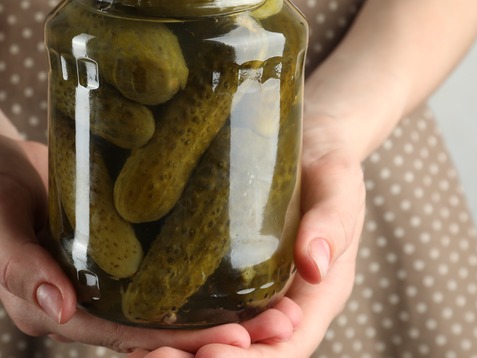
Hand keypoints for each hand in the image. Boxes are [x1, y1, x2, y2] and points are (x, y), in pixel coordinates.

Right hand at [0, 131, 300, 352]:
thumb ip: (16, 263)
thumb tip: (57, 309)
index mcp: (46, 307)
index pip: (118, 334)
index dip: (174, 342)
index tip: (233, 341)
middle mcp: (76, 301)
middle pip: (150, 330)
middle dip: (213, 334)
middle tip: (280, 325)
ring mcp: (94, 278)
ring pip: (160, 305)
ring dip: (215, 310)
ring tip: (279, 306)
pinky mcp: (108, 250)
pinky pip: (155, 271)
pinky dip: (194, 276)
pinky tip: (241, 267)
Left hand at [129, 113, 366, 357]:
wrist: (311, 141)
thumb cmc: (330, 162)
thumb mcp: (337, 186)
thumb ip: (331, 222)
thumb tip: (316, 267)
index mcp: (317, 295)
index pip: (288, 344)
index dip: (253, 357)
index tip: (212, 352)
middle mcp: (285, 303)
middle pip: (249, 351)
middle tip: (158, 357)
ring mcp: (255, 292)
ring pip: (222, 337)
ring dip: (184, 351)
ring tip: (142, 353)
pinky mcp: (230, 274)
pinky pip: (204, 310)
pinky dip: (176, 325)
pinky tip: (139, 328)